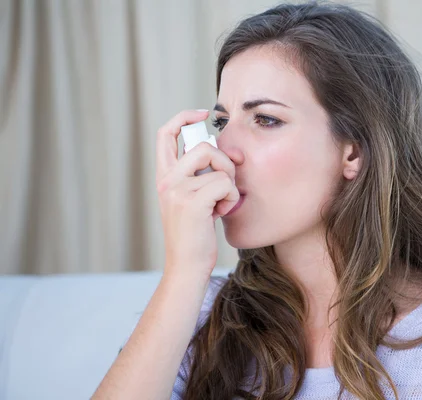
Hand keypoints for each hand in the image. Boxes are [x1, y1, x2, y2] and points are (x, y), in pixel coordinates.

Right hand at [155, 109, 238, 280]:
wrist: (187, 265)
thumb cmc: (195, 234)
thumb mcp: (193, 199)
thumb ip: (201, 176)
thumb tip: (227, 153)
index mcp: (165, 176)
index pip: (166, 133)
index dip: (184, 117)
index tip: (203, 113)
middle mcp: (166, 180)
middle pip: (204, 146)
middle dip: (225, 162)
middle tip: (226, 185)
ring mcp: (177, 190)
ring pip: (219, 166)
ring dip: (230, 184)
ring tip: (221, 204)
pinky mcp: (192, 202)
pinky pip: (226, 184)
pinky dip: (232, 199)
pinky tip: (222, 214)